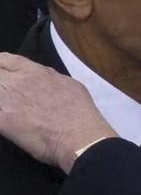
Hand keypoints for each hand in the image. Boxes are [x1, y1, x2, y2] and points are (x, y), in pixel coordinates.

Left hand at [0, 53, 116, 172]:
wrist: (78, 135)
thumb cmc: (79, 111)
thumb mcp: (68, 84)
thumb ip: (48, 77)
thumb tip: (40, 78)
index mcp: (35, 72)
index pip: (5, 59)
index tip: (1, 72)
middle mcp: (18, 83)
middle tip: (6, 92)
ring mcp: (7, 102)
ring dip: (1, 98)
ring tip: (9, 107)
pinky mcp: (2, 122)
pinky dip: (1, 116)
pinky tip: (7, 121)